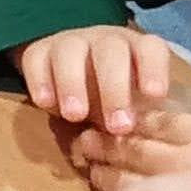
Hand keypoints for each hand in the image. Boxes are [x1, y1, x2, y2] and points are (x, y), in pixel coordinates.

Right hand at [19, 22, 172, 142]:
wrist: (78, 79)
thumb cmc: (117, 100)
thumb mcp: (136, 107)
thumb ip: (141, 120)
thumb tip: (147, 148)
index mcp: (137, 51)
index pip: (150, 48)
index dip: (153, 69)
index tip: (155, 94)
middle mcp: (105, 41)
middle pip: (110, 52)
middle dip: (113, 89)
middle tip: (117, 126)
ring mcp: (70, 43)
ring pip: (70, 52)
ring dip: (72, 83)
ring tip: (74, 116)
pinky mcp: (39, 52)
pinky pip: (35, 58)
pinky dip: (39, 81)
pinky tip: (44, 104)